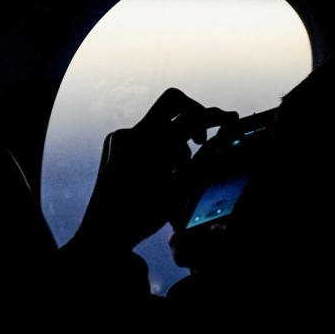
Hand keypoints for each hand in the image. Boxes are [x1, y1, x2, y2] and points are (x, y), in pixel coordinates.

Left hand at [75, 88, 237, 250]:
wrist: (102, 232)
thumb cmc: (142, 216)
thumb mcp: (180, 191)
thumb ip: (204, 162)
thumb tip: (224, 140)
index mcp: (151, 145)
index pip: (192, 116)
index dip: (216, 116)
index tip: (232, 119)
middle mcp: (132, 134)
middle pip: (173, 101)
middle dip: (194, 114)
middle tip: (202, 140)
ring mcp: (119, 137)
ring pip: (158, 121)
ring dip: (175, 137)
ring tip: (177, 171)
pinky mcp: (112, 143)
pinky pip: (142, 133)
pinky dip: (157, 144)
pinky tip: (158, 171)